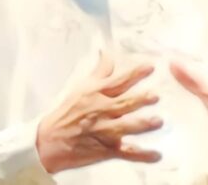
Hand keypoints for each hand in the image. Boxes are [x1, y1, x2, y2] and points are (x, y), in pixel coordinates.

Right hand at [36, 51, 162, 173]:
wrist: (49, 141)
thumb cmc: (67, 112)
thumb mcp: (82, 87)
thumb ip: (100, 71)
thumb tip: (107, 53)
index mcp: (96, 94)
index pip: (118, 81)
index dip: (134, 73)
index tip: (150, 67)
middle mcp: (101, 111)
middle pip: (123, 103)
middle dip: (139, 100)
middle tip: (155, 96)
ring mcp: (104, 131)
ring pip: (125, 127)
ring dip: (142, 125)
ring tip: (158, 121)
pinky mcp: (106, 149)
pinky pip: (126, 153)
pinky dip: (142, 155)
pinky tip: (156, 155)